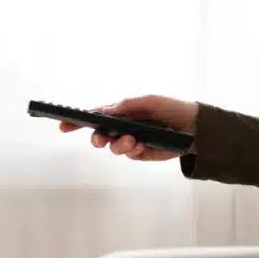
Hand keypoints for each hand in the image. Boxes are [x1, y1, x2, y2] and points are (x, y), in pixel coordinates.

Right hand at [59, 95, 198, 160]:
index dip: (76, 121)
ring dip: (118, 145)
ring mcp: (131, 141)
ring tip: (132, 140)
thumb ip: (125, 106)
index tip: (63, 125)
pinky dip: (133, 151)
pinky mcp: (142, 153)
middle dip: (97, 138)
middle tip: (101, 139)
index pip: (94, 116)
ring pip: (113, 148)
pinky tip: (142, 146)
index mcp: (121, 112)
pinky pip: (130, 155)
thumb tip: (103, 111)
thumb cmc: (171, 108)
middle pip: (99, 136)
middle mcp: (122, 127)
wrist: (195, 127)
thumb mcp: (148, 102)